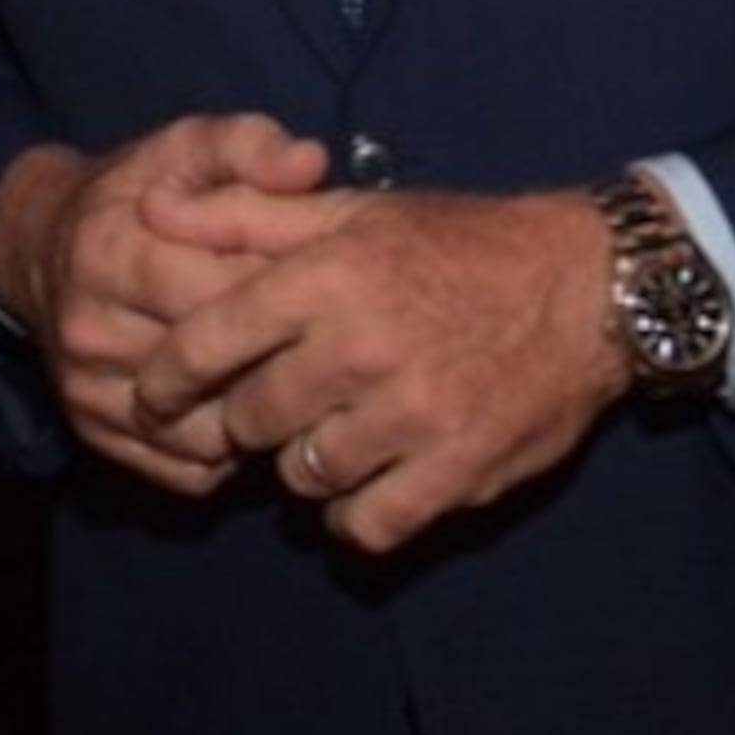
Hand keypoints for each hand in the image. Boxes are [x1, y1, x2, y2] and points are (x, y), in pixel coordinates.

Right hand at [0, 116, 331, 496]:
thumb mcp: (185, 147)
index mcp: (111, 252)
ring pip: (208, 433)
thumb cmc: (133, 192)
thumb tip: (310, 163)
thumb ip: (248, 146)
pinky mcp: (93, 433)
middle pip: (219, 369)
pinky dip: (232, 453)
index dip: (294, 293)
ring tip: (295, 382)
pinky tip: (252, 410)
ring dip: (263, 417)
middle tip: (333, 345)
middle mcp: (89, 328)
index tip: (337, 286)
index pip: (227, 293)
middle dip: (285, 359)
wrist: (38, 246)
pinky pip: (187, 469)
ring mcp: (87, 389)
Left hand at [131, 181, 628, 554]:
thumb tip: (147, 212)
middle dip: (243, 418)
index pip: (206, 343)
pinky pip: (368, 523)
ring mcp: (412, 415)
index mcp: (327, 278)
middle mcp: (362, 348)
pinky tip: (363, 484)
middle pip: (249, 417)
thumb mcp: (348, 211)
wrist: (586, 289)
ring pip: (303, 474)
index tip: (154, 396)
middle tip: (261, 409)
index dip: (165, 380)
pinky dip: (354, 514)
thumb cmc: (454, 244)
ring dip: (301, 464)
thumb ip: (242, 215)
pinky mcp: (458, 469)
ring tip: (324, 435)